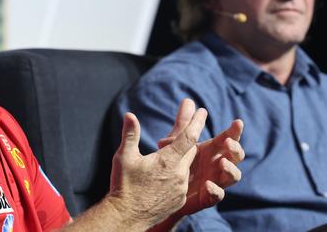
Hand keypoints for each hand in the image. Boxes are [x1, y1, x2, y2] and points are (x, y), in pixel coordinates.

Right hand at [107, 107, 206, 229]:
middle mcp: (179, 174)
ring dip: (183, 156)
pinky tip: (170, 172)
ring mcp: (181, 188)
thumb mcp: (124, 157)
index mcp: (167, 161)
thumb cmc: (124, 185)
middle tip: (192, 123)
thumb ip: (130, 135)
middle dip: (190, 137)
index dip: (196, 123)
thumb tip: (129, 115)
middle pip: (190, 150)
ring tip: (175, 150)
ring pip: (186, 166)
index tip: (203, 111)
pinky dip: (178, 173)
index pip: (188, 138)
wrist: (127, 216)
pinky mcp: (179, 199)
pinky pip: (182, 181)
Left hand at [157, 98, 244, 215]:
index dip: (234, 131)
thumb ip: (183, 123)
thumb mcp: (176, 142)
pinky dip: (215, 191)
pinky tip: (207, 185)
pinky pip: (216, 196)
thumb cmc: (173, 162)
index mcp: (212, 150)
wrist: (161, 189)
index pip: (228, 138)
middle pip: (236, 157)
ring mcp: (214, 181)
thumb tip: (188, 100)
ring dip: (230, 170)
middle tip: (228, 143)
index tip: (237, 122)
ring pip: (233, 177)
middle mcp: (216, 165)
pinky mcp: (206, 197)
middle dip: (235, 149)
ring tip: (222, 163)